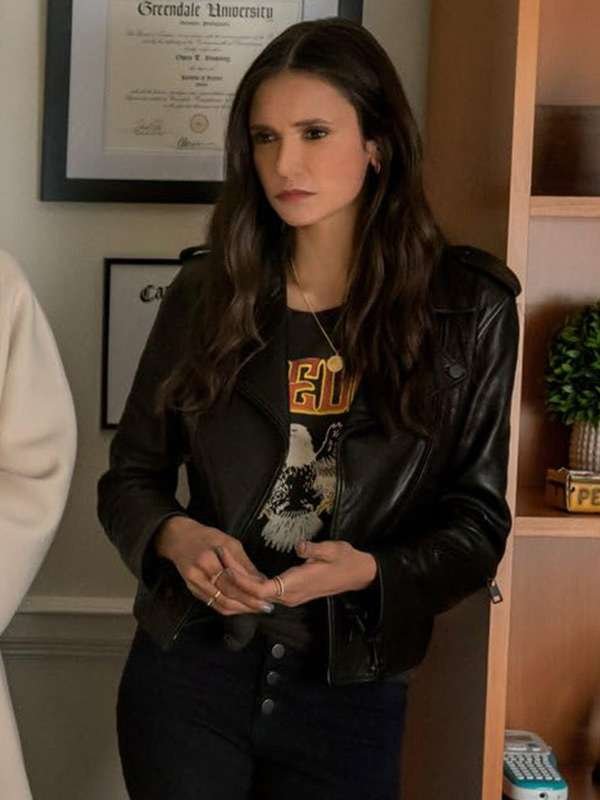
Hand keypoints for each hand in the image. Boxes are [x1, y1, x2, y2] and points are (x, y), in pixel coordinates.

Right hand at [155, 516, 273, 615]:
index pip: (232, 582)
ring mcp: (193, 585)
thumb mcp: (229, 542)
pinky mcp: (192, 590)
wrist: (179, 539)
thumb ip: (243, 563)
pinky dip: (229, 607)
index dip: (250, 592)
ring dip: (240, 609)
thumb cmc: (206, 537)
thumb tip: (262, 580)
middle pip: (226, 596)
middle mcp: (198, 575)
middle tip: (266, 607)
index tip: (267, 597)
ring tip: (257, 608)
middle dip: (248, 604)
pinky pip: (213, 604)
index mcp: (207, 560)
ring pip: (220, 604)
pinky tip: (241, 606)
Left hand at [218, 539, 377, 607]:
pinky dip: (250, 584)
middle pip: (254, 594)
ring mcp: (290, 596)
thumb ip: (315, 549)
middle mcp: (290, 595)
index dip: (242, 580)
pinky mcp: (291, 593)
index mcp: (297, 585)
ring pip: (257, 595)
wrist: (358, 574)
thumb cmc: (345, 560)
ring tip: (223, 563)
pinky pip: (265, 592)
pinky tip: (239, 573)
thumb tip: (301, 546)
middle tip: (218, 557)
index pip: (262, 590)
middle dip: (234, 579)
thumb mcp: (333, 550)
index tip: (228, 563)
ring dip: (240, 582)